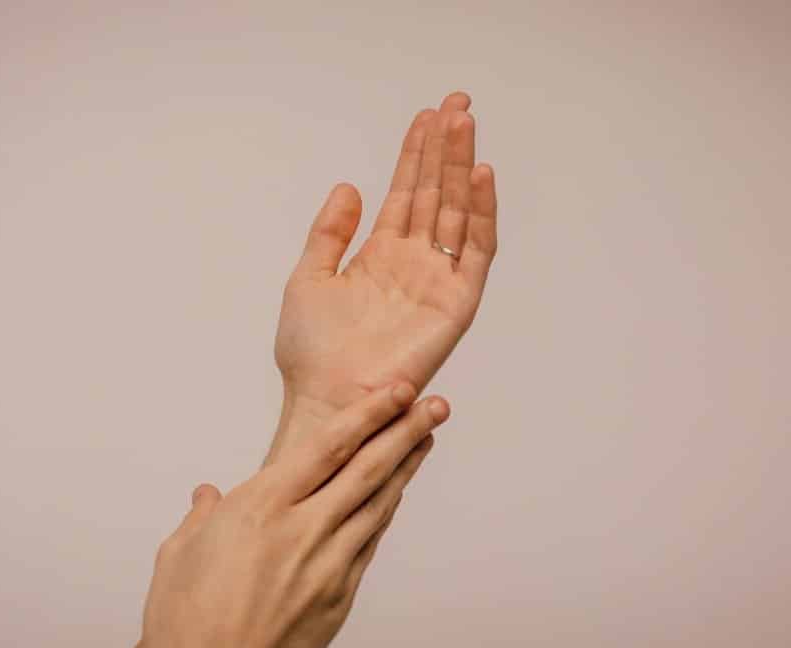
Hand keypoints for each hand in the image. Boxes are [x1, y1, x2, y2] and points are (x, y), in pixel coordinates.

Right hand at [124, 384, 449, 647]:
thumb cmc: (186, 622)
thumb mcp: (179, 554)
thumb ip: (202, 517)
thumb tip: (207, 498)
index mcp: (262, 508)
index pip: (330, 447)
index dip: (370, 414)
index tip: (397, 391)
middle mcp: (303, 530)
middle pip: (367, 469)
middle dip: (404, 430)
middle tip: (434, 404)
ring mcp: (327, 565)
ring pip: (377, 504)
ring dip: (405, 466)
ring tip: (425, 438)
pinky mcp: (338, 597)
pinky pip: (369, 543)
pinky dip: (385, 513)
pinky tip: (394, 496)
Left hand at [269, 91, 496, 461]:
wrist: (326, 399)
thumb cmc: (312, 354)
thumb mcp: (308, 278)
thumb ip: (329, 233)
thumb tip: (349, 186)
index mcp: (380, 256)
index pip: (406, 193)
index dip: (416, 154)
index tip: (427, 116)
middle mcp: (414, 263)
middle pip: (436, 194)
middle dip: (446, 148)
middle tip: (457, 104)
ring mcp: (437, 281)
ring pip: (456, 212)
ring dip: (463, 168)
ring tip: (466, 125)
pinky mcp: (456, 304)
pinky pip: (475, 252)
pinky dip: (481, 214)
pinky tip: (481, 177)